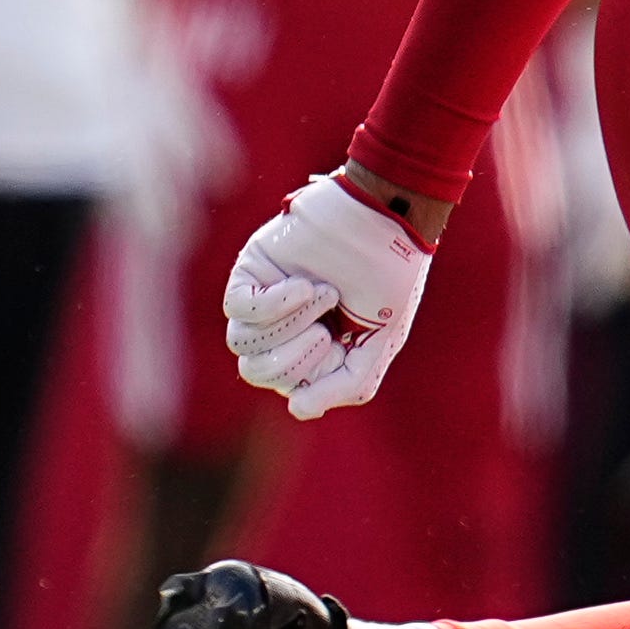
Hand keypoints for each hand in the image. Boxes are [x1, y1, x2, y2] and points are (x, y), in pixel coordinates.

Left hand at [221, 174, 436, 420]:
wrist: (386, 218)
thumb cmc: (391, 276)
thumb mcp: (383, 341)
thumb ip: (349, 383)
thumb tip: (297, 410)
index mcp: (315, 350)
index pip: (290, 386)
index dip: (315, 375)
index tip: (345, 343)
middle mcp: (284, 327)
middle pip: (258, 371)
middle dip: (295, 357)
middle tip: (328, 328)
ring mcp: (264, 298)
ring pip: (241, 343)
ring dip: (287, 326)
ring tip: (322, 294)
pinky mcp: (251, 271)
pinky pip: (238, 307)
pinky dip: (274, 304)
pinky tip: (304, 286)